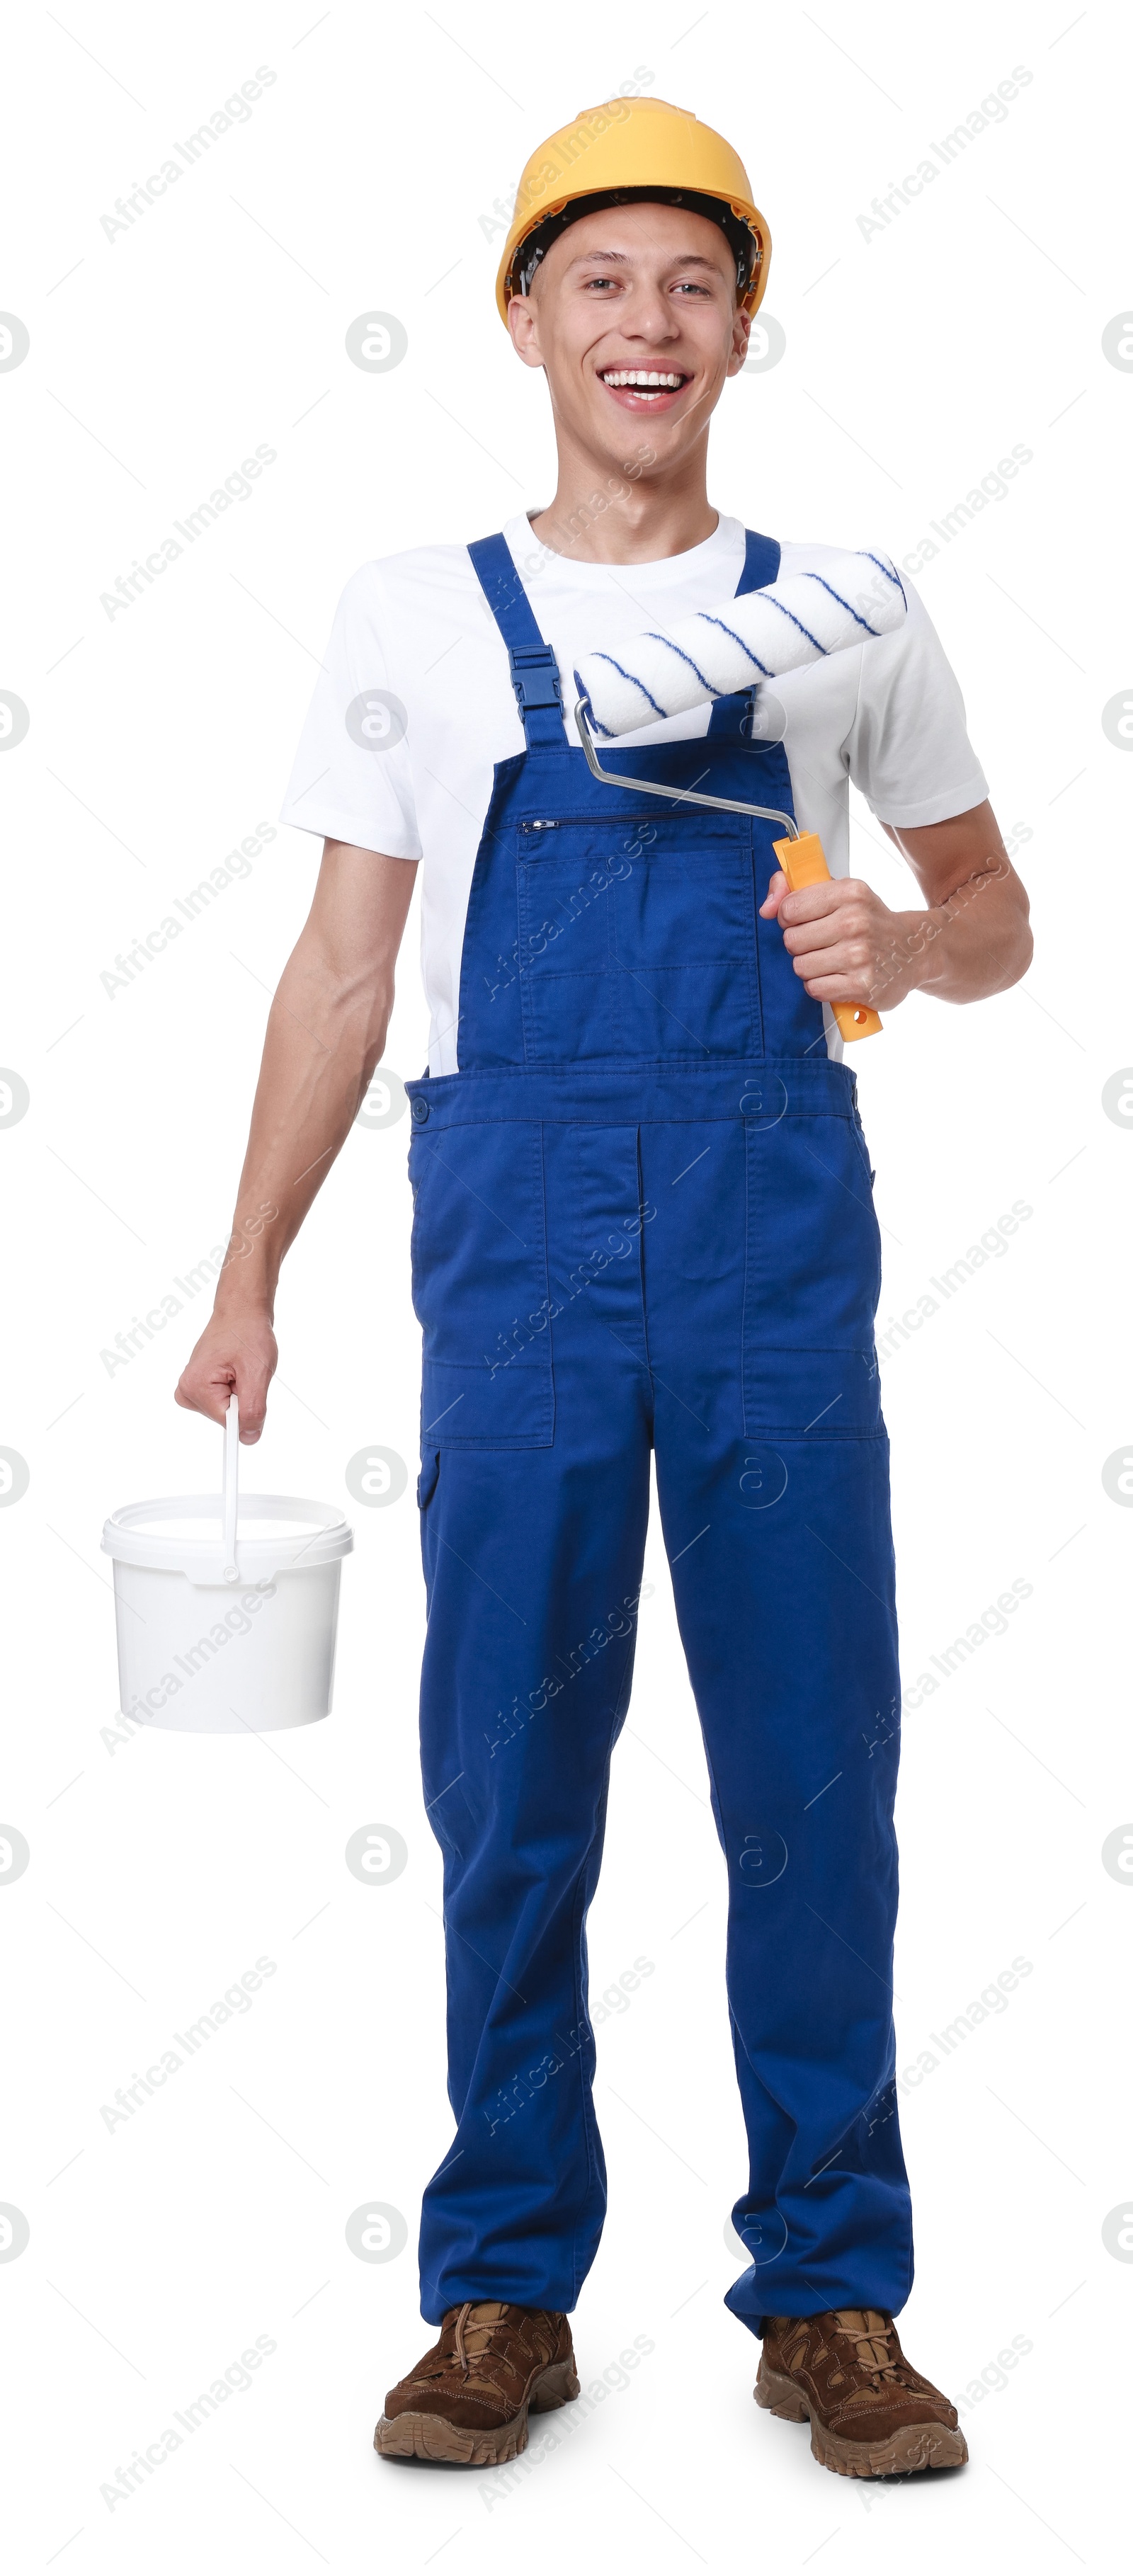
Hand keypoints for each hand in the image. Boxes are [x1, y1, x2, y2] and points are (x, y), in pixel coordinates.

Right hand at [175, 1308, 277, 1440]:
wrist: (241, 1312)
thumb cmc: (247, 1333)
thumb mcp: (257, 1372)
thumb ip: (252, 1409)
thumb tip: (249, 1438)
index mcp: (195, 1387)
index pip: (228, 1423)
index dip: (247, 1415)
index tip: (250, 1403)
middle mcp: (187, 1389)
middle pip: (226, 1418)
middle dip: (243, 1400)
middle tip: (245, 1373)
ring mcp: (191, 1388)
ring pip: (227, 1411)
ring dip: (240, 1394)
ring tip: (240, 1369)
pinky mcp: (200, 1386)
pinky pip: (225, 1402)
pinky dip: (236, 1390)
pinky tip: (235, 1371)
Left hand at [760, 871, 929, 1011]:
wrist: (913, 951)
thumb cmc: (868, 921)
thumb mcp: (839, 894)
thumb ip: (794, 890)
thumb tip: (765, 908)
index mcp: (850, 892)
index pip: (789, 908)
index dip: (790, 919)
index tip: (805, 921)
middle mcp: (856, 921)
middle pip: (792, 940)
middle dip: (800, 946)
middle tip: (822, 944)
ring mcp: (860, 955)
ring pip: (801, 967)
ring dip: (810, 968)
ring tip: (831, 962)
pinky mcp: (862, 985)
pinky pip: (815, 989)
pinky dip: (821, 986)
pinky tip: (837, 978)